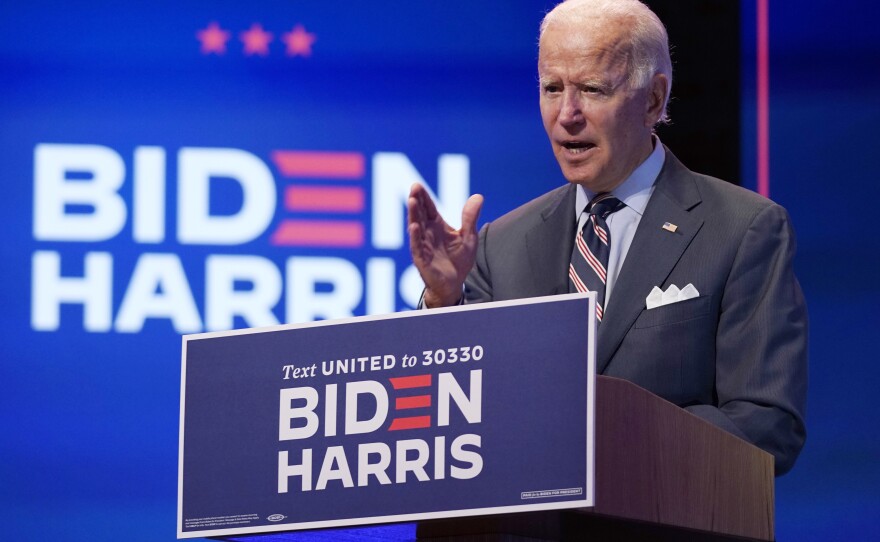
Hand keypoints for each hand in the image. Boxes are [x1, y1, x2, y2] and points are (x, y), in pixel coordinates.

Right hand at [407, 183, 483, 306]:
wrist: (454, 283)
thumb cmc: (459, 259)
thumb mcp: (468, 236)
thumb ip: (470, 217)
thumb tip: (478, 196)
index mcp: (437, 225)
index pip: (428, 207)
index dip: (423, 197)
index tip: (417, 185)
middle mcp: (427, 233)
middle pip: (420, 213)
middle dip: (416, 201)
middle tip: (414, 188)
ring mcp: (422, 245)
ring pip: (416, 227)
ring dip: (413, 214)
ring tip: (412, 201)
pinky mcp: (422, 259)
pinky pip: (417, 246)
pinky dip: (415, 236)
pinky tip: (414, 226)